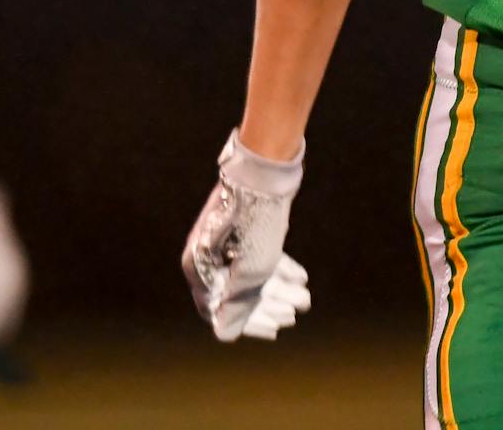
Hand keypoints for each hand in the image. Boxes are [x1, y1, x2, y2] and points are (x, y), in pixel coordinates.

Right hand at [182, 129, 312, 340]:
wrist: (264, 168)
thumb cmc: (254, 223)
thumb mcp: (251, 271)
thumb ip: (238, 305)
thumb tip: (224, 335)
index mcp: (197, 267)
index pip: (218, 310)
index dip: (248, 322)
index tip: (275, 328)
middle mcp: (204, 253)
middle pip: (236, 291)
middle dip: (270, 304)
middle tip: (296, 313)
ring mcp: (220, 238)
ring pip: (249, 271)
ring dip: (278, 288)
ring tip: (304, 298)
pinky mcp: (238, 224)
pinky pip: (254, 253)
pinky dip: (276, 266)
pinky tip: (300, 276)